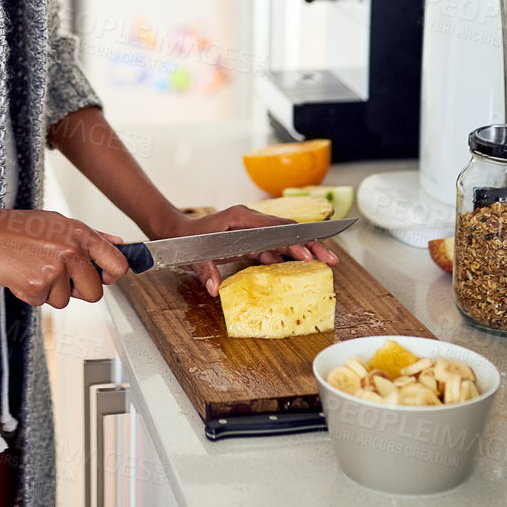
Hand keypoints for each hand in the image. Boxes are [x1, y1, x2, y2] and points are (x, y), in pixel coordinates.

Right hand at [0, 208, 130, 307]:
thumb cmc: (15, 227)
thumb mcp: (57, 222)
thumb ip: (91, 236)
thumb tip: (118, 244)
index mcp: (80, 233)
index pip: (118, 264)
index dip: (111, 276)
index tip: (101, 277)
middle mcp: (71, 251)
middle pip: (95, 292)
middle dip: (78, 290)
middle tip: (57, 274)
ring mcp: (55, 270)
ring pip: (66, 300)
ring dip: (51, 291)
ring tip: (34, 268)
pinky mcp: (37, 286)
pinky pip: (43, 302)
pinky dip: (32, 294)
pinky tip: (22, 274)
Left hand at [154, 204, 340, 297]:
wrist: (176, 233)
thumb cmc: (186, 240)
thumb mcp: (194, 256)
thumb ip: (205, 271)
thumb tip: (215, 289)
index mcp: (240, 218)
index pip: (275, 228)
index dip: (295, 240)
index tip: (312, 253)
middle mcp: (250, 220)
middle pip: (286, 230)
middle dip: (310, 244)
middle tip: (331, 259)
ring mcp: (251, 229)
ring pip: (283, 238)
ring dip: (302, 250)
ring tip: (324, 263)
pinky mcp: (250, 239)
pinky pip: (273, 247)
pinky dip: (287, 256)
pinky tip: (299, 267)